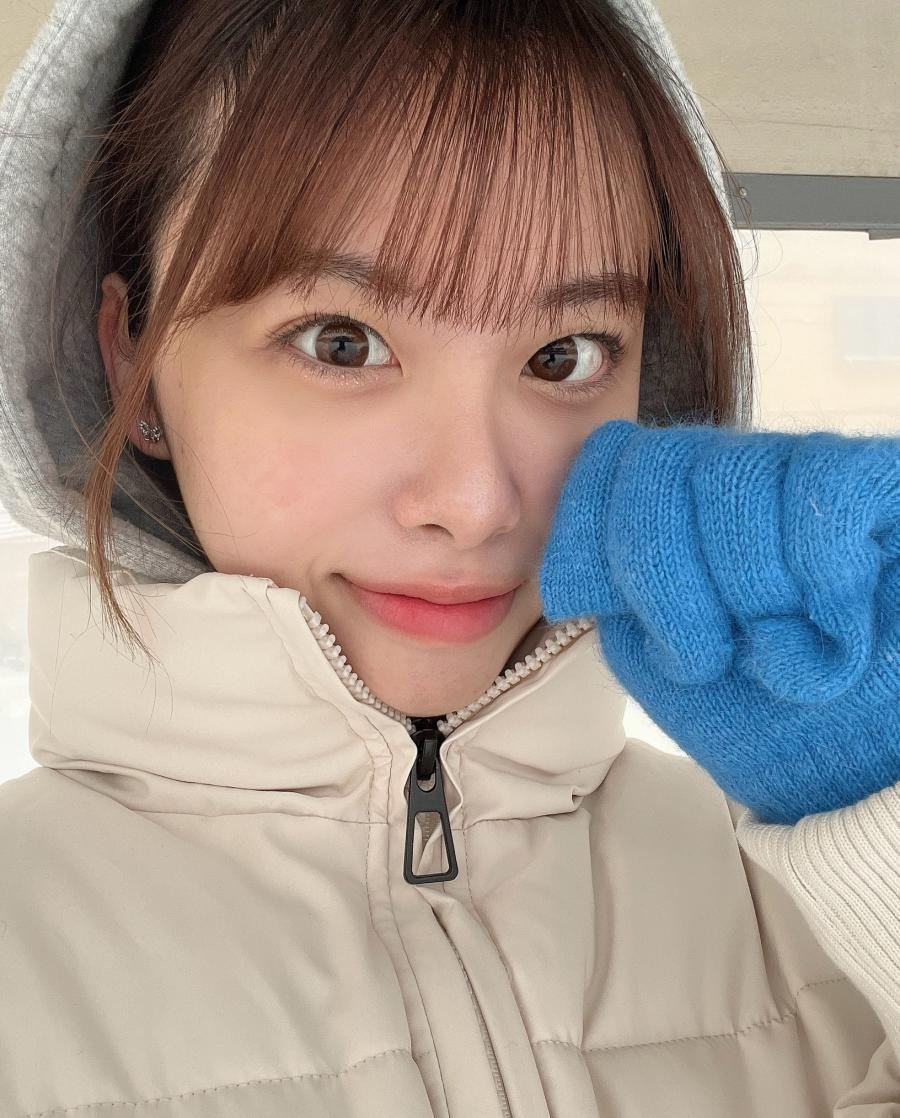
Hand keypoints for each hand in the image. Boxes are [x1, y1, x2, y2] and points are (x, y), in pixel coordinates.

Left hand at [540, 419, 899, 823]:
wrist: (844, 775)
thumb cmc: (749, 713)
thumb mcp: (651, 654)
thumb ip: (611, 581)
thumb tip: (588, 523)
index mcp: (677, 506)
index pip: (613, 454)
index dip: (594, 528)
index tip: (595, 604)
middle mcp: (743, 471)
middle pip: (662, 464)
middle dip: (663, 579)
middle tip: (705, 657)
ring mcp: (812, 471)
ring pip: (737, 476)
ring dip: (747, 592)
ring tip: (779, 653)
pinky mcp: (883, 482)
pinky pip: (826, 487)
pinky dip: (819, 575)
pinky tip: (837, 631)